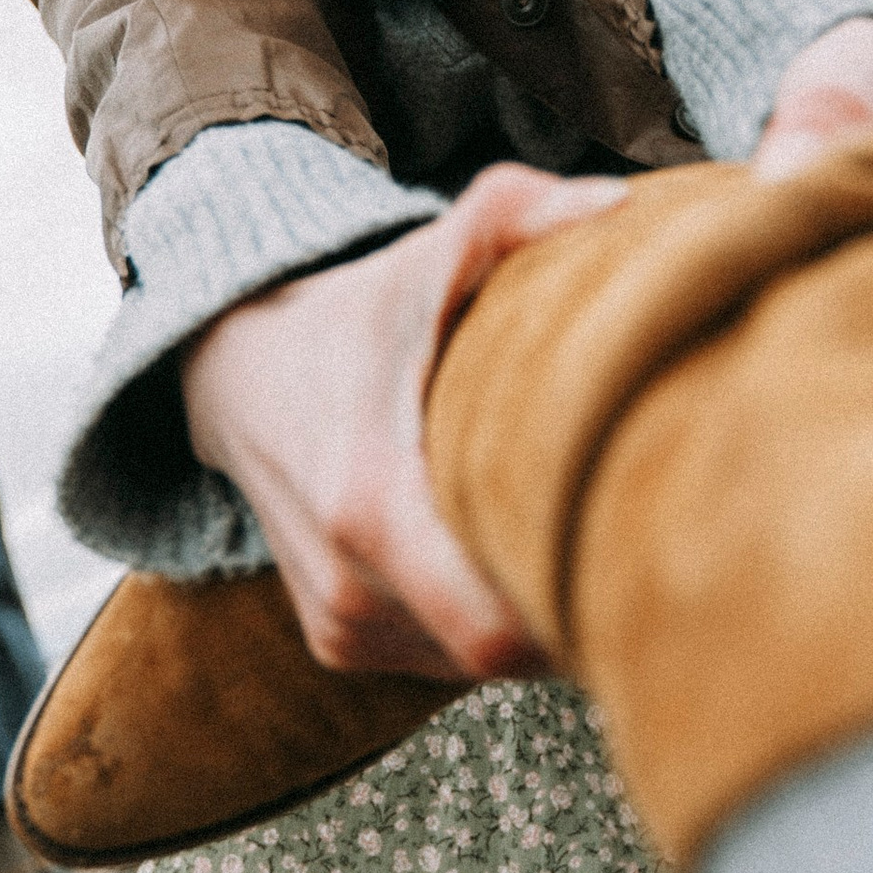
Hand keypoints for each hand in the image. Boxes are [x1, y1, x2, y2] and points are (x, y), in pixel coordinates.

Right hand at [182, 162, 627, 678]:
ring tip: (573, 537)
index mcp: (372, 509)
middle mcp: (347, 589)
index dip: (577, 607)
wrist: (236, 373)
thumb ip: (521, 215)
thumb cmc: (358, 316)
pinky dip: (486, 620)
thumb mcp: (432, 253)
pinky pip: (443, 659)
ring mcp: (340, 627)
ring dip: (530, 616)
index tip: (636, 555)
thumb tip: (620, 207)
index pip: (501, 630)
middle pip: (503, 655)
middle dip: (571, 611)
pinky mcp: (340, 642)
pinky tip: (505, 553)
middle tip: (636, 547)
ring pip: (477, 664)